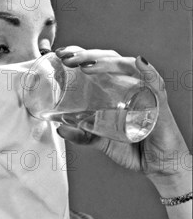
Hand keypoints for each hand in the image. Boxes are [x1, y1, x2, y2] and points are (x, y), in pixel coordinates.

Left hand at [54, 46, 190, 185]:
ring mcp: (144, 92)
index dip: (80, 56)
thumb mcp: (99, 141)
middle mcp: (129, 86)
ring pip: (127, 67)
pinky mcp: (159, 104)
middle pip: (109, 60)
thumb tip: (59, 127)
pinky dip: (148, 71)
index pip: (98, 65)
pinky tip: (138, 62)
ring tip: (86, 64)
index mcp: (115, 90)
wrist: (156, 164)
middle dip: (86, 55)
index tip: (61, 54)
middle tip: (67, 57)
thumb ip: (81, 134)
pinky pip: (155, 84)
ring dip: (106, 62)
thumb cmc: (134, 147)